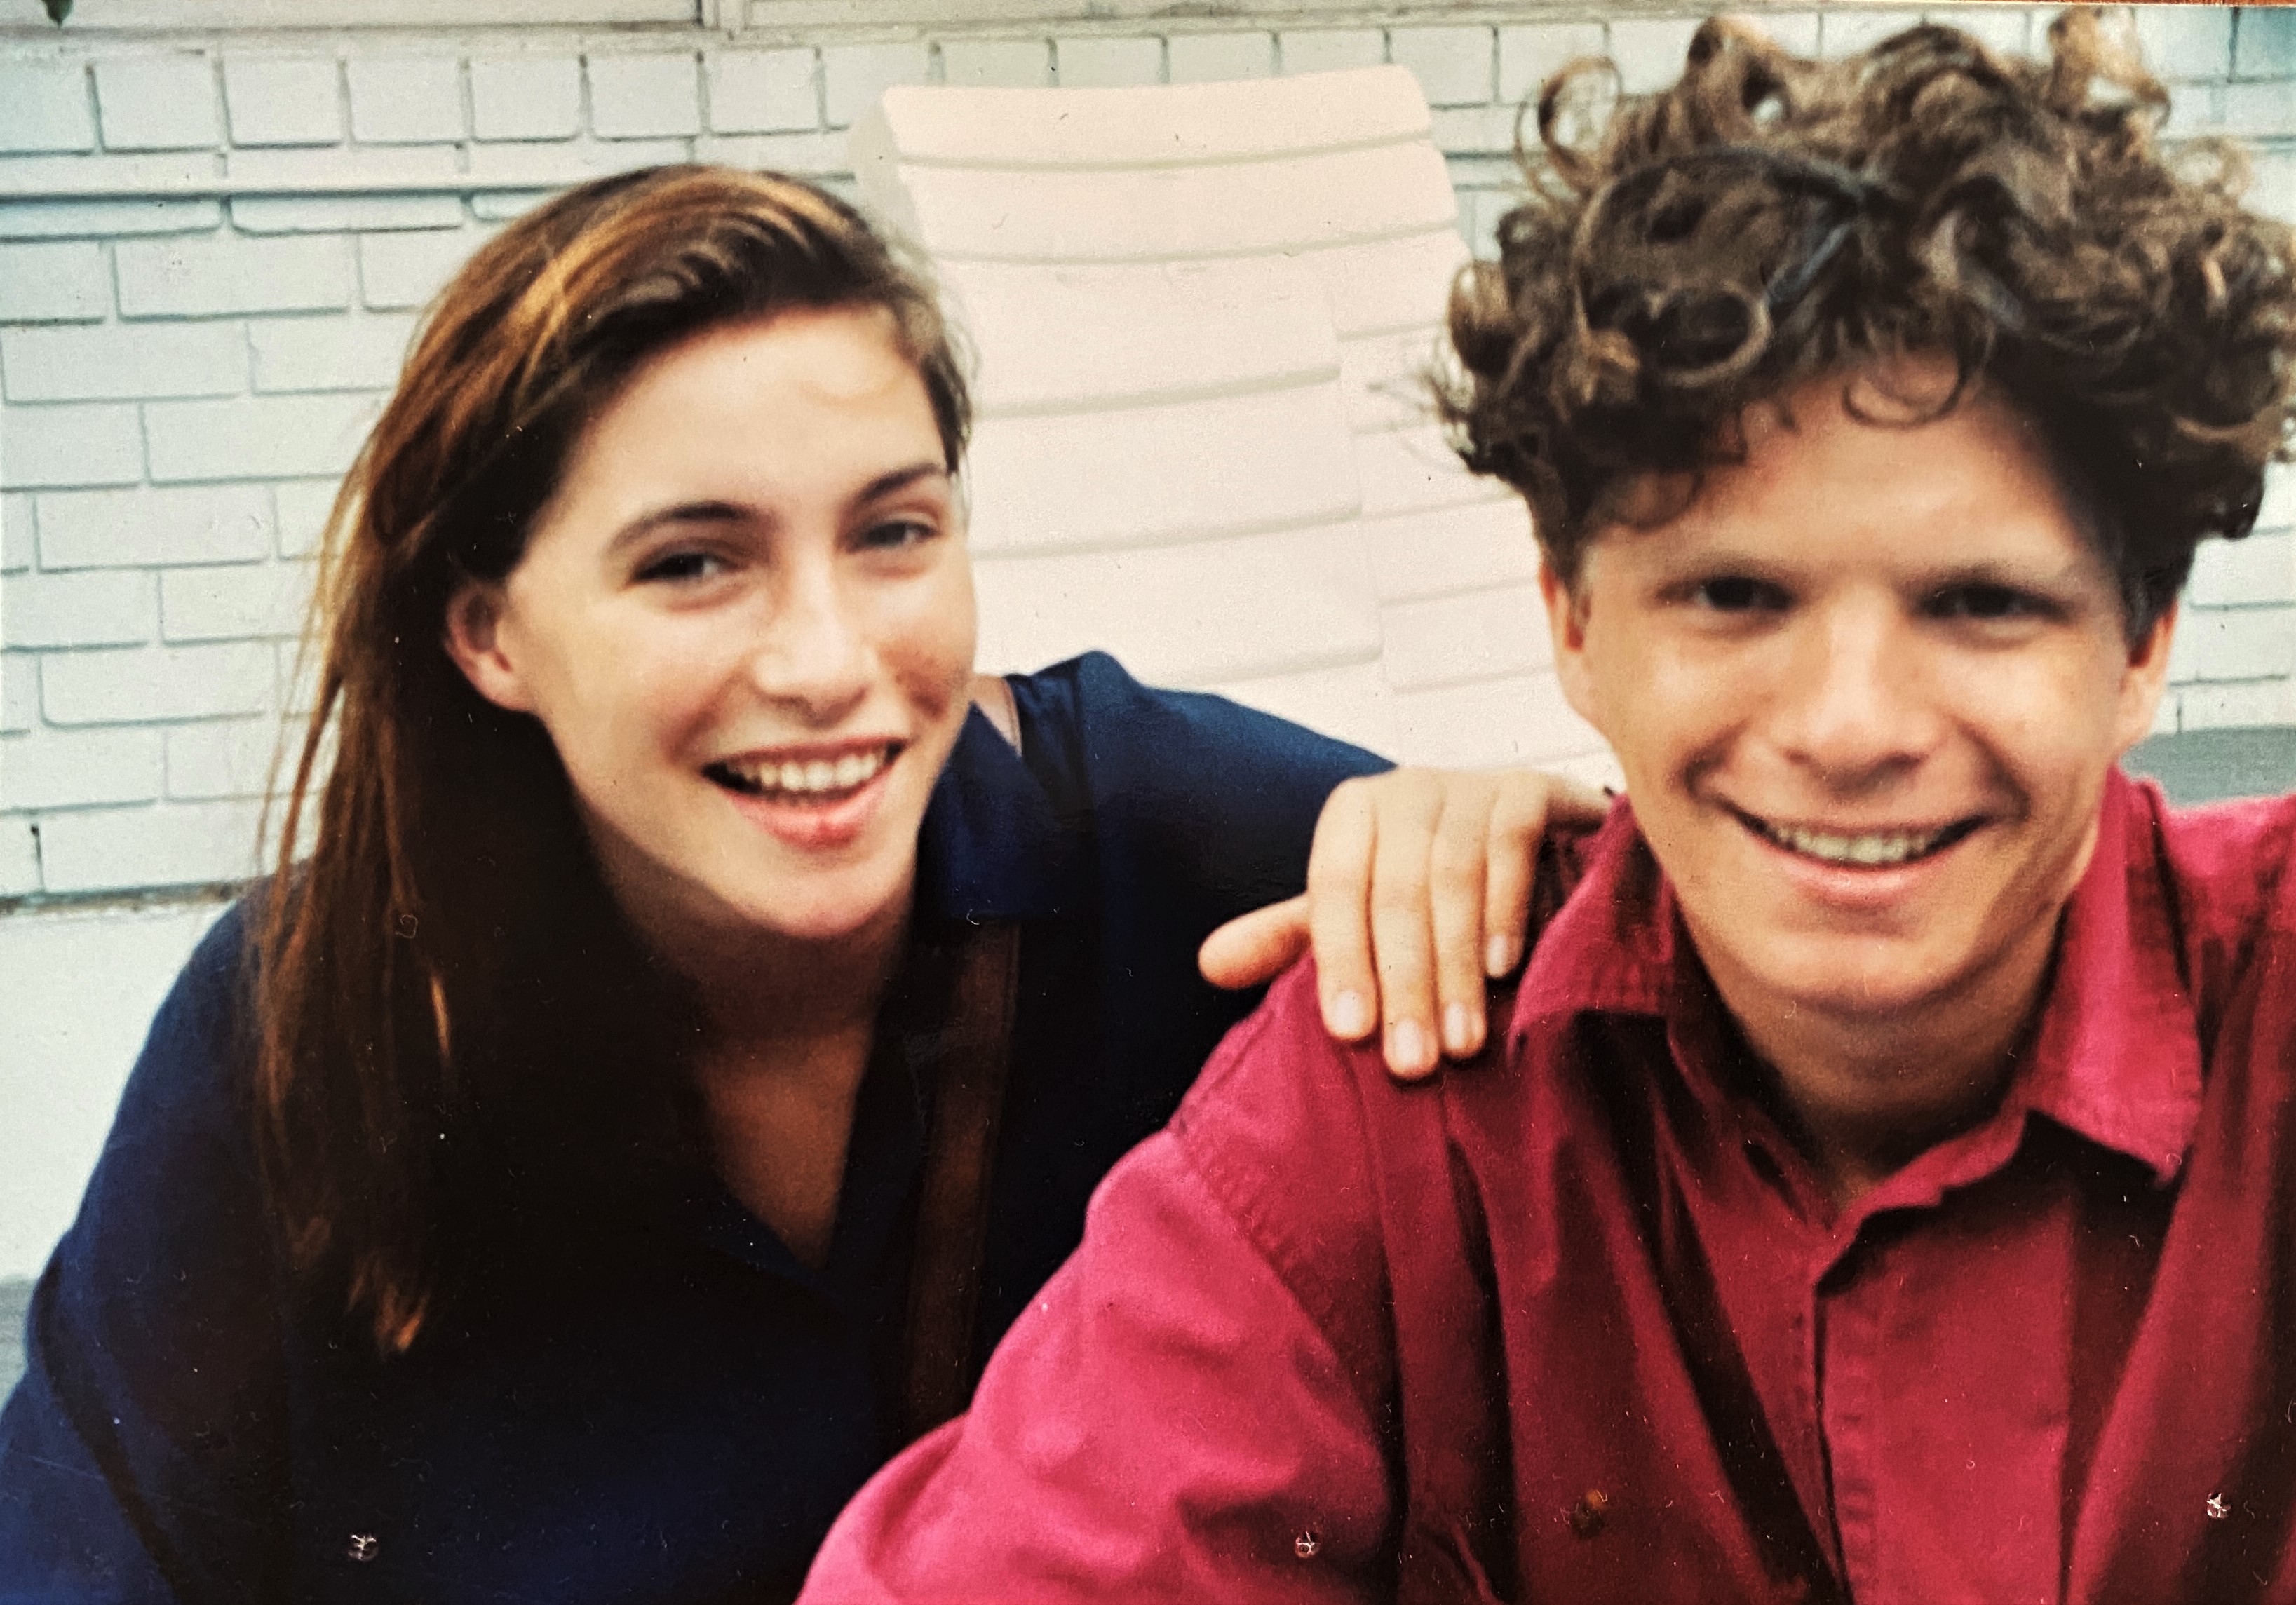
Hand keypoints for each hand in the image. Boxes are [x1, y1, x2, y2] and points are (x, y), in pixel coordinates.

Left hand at [1199, 769, 1609, 1079]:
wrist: (1535, 839)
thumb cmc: (1430, 887)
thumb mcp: (1356, 912)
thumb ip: (1290, 940)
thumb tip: (1208, 966)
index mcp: (1352, 816)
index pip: (1334, 888)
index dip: (1340, 961)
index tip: (1350, 1034)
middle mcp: (1406, 790)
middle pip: (1394, 890)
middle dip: (1402, 983)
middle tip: (1412, 1062)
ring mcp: (1471, 784)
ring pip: (1453, 876)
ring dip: (1455, 966)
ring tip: (1461, 1043)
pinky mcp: (1532, 789)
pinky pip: (1512, 843)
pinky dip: (1506, 908)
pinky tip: (1504, 968)